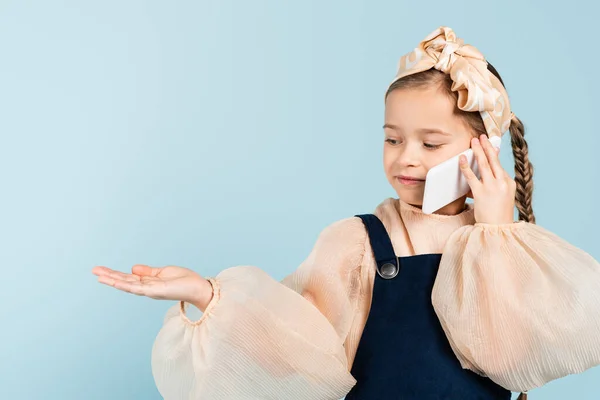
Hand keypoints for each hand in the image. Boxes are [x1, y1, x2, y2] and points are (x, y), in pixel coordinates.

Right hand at [92, 264, 213, 311]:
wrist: (198, 287)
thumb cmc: (184, 280)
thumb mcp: (162, 272)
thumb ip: (147, 272)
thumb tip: (132, 268)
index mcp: (148, 283)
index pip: (127, 278)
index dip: (114, 274)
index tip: (100, 270)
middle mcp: (146, 288)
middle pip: (124, 281)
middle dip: (109, 276)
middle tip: (93, 270)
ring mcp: (149, 290)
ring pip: (127, 285)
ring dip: (112, 281)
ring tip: (98, 276)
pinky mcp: (154, 291)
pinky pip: (137, 288)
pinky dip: (125, 285)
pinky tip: (115, 282)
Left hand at [459, 134, 515, 223]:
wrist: (498, 229)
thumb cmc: (498, 214)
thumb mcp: (503, 196)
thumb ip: (498, 183)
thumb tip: (488, 172)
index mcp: (509, 183)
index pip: (499, 165)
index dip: (493, 153)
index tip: (490, 144)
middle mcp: (502, 182)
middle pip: (494, 160)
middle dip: (487, 146)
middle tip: (482, 136)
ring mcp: (491, 187)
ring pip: (484, 164)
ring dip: (478, 150)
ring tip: (474, 141)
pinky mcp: (480, 193)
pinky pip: (471, 176)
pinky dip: (465, 166)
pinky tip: (461, 158)